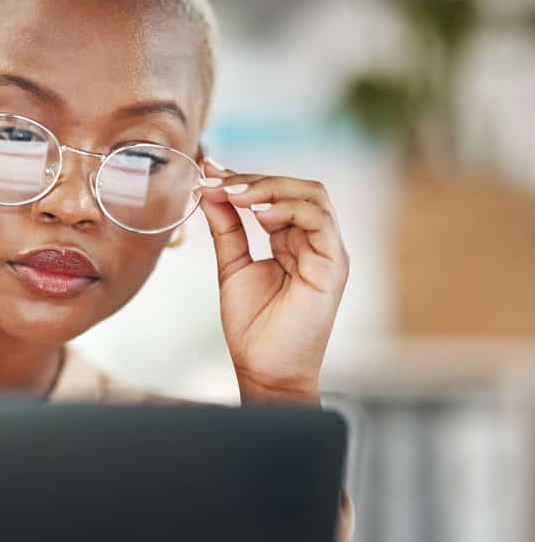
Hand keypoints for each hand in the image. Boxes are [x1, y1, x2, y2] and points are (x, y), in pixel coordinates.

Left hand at [198, 159, 348, 405]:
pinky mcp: (332, 265)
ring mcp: (327, 251)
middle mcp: (316, 241)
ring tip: (235, 195)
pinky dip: (288, 208)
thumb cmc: (253, 325)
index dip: (245, 179)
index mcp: (295, 240)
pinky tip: (258, 214)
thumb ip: (226, 228)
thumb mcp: (232, 265)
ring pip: (312, 195)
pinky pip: (319, 220)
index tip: (209, 173)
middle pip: (298, 187)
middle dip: (255, 179)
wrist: (263, 368)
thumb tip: (210, 190)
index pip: (278, 194)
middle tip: (218, 182)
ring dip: (270, 188)